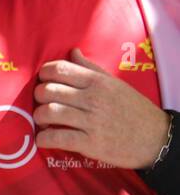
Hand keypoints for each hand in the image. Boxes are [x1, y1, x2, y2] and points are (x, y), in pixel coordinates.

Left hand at [33, 47, 169, 168]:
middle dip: (38, 97)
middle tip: (42, 103)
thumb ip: (91, 68)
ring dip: (39, 117)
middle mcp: (93, 99)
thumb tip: (73, 51)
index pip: (59, 69)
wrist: (155, 139)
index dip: (44, 74)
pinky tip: (44, 139)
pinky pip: (56, 137)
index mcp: (97, 82)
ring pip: (49, 112)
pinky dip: (44, 139)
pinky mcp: (90, 143)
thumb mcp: (115, 84)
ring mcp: (91, 121)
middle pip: (48, 91)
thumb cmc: (133, 109)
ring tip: (43, 121)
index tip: (44, 81)